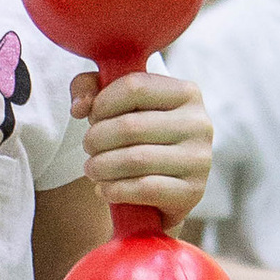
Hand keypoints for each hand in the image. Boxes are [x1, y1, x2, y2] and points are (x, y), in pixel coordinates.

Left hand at [74, 66, 213, 220]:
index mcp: (186, 93)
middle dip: (96, 139)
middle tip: (88, 148)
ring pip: (135, 160)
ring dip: (101, 166)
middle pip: (131, 126)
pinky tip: (104, 189)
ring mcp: (200, 159)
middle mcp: (199, 123)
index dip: (103, 103)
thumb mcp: (114, 105)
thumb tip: (80, 107)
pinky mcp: (193, 192)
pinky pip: (145, 188)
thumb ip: (89, 88)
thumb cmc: (136, 138)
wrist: (162, 190)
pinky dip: (115, 190)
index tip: (92, 117)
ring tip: (92, 169)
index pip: (135, 87)